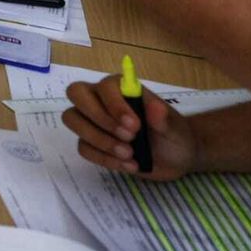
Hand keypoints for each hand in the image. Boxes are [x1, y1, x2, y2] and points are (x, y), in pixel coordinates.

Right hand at [63, 76, 197, 180]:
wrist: (177, 157)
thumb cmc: (175, 133)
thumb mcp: (175, 126)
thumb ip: (163, 117)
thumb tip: (155, 107)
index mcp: (121, 88)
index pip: (104, 85)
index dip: (114, 104)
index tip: (134, 126)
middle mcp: (101, 99)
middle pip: (76, 94)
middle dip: (98, 118)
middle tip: (128, 138)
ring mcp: (93, 121)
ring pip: (73, 120)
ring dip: (99, 140)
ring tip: (129, 155)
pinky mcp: (92, 143)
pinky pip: (83, 147)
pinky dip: (104, 159)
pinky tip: (128, 165)